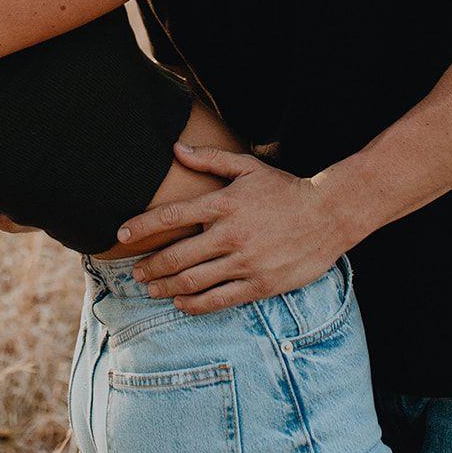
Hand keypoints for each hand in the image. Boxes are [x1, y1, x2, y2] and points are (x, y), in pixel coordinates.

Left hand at [113, 143, 354, 310]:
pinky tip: (181, 304)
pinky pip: (219, 299)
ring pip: (194, 281)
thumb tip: (177, 149)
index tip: (122, 234)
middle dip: (150, 266)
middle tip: (135, 272)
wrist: (329, 215)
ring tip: (151, 290)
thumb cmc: (284, 189)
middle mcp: (230, 234)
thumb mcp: (248, 167)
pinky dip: (195, 304)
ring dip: (167, 287)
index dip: (142, 226)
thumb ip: (211, 159)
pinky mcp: (260, 284)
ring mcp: (245, 262)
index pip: (172, 216)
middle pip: (177, 255)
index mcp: (224, 203)